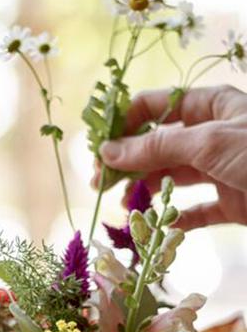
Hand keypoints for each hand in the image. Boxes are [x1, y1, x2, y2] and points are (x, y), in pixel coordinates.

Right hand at [94, 85, 246, 229]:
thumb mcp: (210, 142)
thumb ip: (157, 147)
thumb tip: (108, 151)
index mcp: (211, 106)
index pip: (153, 106)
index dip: (123, 125)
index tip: (98, 150)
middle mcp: (213, 134)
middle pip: (157, 145)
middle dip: (127, 163)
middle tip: (100, 183)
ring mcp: (222, 168)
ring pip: (172, 177)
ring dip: (145, 190)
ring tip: (126, 204)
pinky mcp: (233, 201)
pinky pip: (196, 210)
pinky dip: (175, 219)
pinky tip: (157, 225)